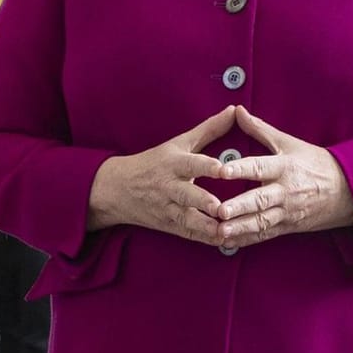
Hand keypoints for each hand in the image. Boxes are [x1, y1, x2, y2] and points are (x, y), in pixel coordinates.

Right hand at [87, 106, 232, 245]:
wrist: (117, 189)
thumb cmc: (154, 163)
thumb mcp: (178, 143)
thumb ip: (209, 129)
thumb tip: (234, 110)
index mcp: (173, 164)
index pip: (191, 164)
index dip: (207, 167)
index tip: (224, 170)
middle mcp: (169, 186)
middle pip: (186, 194)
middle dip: (202, 201)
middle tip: (221, 208)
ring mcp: (168, 208)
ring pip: (187, 219)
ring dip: (206, 226)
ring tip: (226, 231)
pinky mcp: (169, 225)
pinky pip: (189, 233)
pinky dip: (206, 238)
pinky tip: (225, 242)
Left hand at [214, 107, 352, 245]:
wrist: (350, 191)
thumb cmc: (315, 163)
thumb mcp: (290, 143)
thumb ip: (260, 129)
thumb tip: (237, 110)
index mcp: (285, 167)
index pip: (260, 167)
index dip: (240, 168)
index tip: (222, 170)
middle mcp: (285, 191)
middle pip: (260, 199)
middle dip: (239, 206)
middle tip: (219, 210)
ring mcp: (287, 212)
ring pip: (262, 222)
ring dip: (240, 228)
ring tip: (220, 232)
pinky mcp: (288, 226)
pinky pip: (265, 235)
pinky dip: (246, 239)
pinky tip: (227, 243)